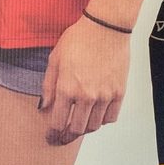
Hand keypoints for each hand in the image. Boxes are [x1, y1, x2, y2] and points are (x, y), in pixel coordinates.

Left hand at [39, 15, 130, 145]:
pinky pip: (111, 117)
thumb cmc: (79, 38)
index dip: (53, 133)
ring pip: (94, 126)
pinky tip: (97, 113)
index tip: (51, 137)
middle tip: (64, 136)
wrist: (105, 27)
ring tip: (80, 122)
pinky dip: (103, 120)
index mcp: (67, 88)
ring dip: (85, 127)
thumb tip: (44, 106)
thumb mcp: (55, 59)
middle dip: (68, 135)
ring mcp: (104, 95)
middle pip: (76, 129)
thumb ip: (48, 86)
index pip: (58, 123)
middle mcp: (86, 96)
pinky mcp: (119, 92)